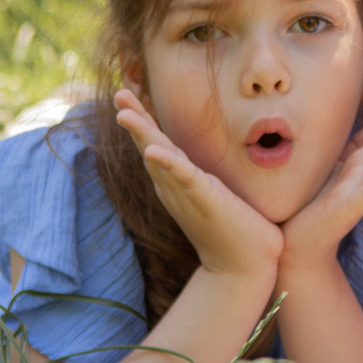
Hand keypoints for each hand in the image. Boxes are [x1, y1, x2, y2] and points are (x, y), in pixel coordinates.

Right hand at [115, 91, 281, 276]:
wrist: (243, 269)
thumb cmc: (237, 234)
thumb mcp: (217, 198)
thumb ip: (209, 182)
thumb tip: (212, 169)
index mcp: (180, 183)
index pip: (158, 146)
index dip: (144, 122)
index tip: (130, 96)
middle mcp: (176, 188)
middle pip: (149, 146)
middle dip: (135, 119)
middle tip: (118, 93)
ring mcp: (187, 194)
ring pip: (159, 157)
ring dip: (143, 134)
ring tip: (124, 112)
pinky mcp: (204, 200)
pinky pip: (184, 178)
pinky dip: (168, 163)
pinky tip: (154, 150)